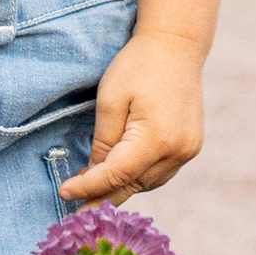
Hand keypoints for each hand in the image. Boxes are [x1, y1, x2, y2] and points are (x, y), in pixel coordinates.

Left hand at [61, 29, 204, 204]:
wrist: (176, 46)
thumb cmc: (139, 66)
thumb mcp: (110, 101)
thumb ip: (103, 142)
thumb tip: (94, 174)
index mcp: (156, 138)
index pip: (116, 176)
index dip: (88, 188)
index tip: (64, 193)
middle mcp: (177, 151)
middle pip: (133, 185)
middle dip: (102, 197)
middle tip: (75, 208)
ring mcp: (188, 151)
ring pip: (147, 183)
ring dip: (120, 188)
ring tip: (93, 188)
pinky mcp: (191, 147)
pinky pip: (159, 173)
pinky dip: (138, 177)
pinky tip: (120, 174)